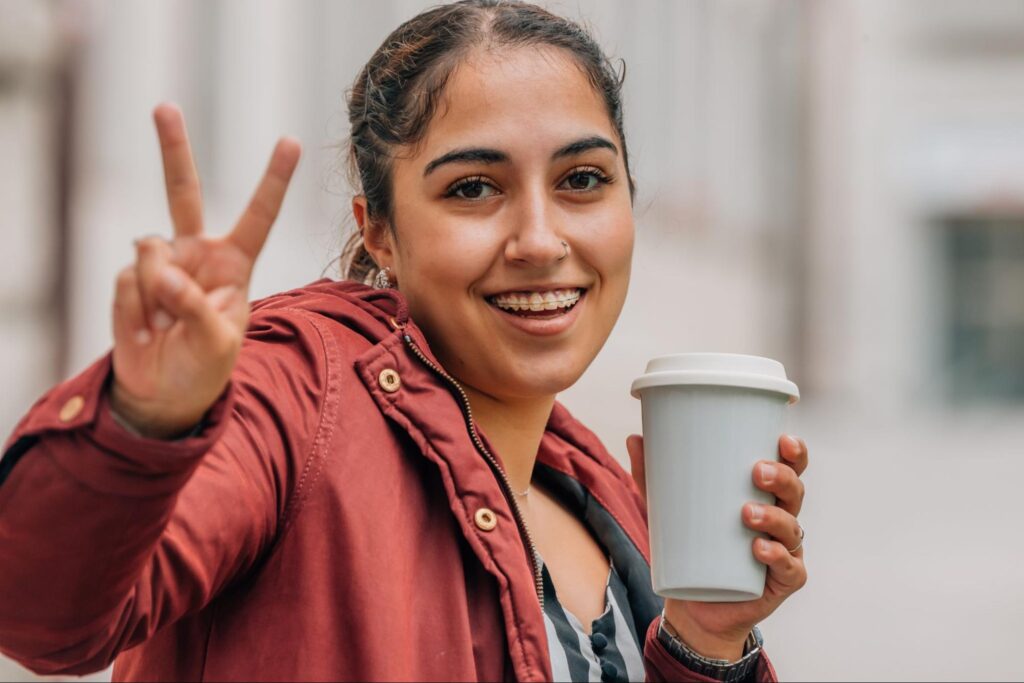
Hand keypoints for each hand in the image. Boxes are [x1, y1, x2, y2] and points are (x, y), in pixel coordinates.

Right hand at [109, 103, 300, 437]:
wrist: (164, 394)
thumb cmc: (205, 366)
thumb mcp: (219, 344)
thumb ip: (195, 305)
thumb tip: (158, 265)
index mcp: (235, 263)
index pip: (259, 215)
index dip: (274, 180)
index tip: (291, 141)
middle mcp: (197, 253)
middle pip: (183, 192)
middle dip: (173, 149)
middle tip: (164, 107)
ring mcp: (160, 263)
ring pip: (151, 255)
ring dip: (159, 297)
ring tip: (167, 327)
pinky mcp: (129, 279)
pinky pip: (128, 282)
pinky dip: (136, 311)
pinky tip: (146, 328)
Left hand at [626, 433, 808, 660]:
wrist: (694, 606)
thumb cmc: (690, 549)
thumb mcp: (667, 512)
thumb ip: (651, 477)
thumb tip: (634, 438)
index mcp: (764, 496)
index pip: (789, 469)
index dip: (794, 453)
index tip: (782, 439)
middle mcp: (781, 520)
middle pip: (795, 493)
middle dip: (782, 478)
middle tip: (757, 471)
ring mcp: (785, 552)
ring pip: (792, 528)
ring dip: (774, 516)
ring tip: (746, 513)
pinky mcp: (781, 583)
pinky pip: (789, 568)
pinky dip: (777, 556)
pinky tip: (760, 549)